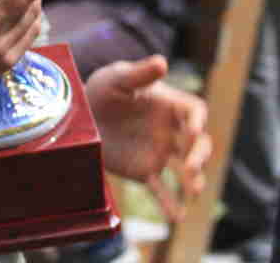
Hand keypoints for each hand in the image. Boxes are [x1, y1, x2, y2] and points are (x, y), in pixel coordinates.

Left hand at [86, 55, 210, 221]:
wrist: (79, 115)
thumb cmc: (101, 89)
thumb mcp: (117, 78)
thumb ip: (139, 74)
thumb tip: (162, 61)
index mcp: (168, 106)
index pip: (194, 113)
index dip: (198, 121)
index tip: (193, 130)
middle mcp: (170, 131)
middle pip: (198, 145)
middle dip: (200, 156)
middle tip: (191, 166)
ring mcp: (159, 153)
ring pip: (185, 171)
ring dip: (193, 182)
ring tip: (193, 192)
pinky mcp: (144, 171)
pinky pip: (161, 190)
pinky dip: (170, 204)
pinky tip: (177, 217)